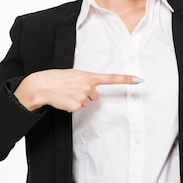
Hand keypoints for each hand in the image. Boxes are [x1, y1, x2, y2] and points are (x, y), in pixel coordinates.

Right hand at [15, 69, 142, 111]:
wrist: (42, 85)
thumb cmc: (58, 78)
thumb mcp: (75, 75)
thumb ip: (86, 80)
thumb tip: (93, 91)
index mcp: (89, 75)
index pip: (112, 78)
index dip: (126, 79)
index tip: (139, 80)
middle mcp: (88, 86)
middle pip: (95, 95)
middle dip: (86, 93)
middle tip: (72, 88)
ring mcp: (83, 96)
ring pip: (87, 102)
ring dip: (78, 99)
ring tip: (67, 93)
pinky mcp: (76, 106)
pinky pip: (79, 108)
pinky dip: (72, 105)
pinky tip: (64, 99)